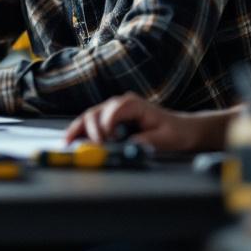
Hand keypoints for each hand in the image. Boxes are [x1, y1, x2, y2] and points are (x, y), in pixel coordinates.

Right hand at [64, 92, 230, 151]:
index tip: (107, 141)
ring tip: (68, 143)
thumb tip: (127, 146)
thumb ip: (146, 141)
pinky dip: (79, 131)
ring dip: (78, 129)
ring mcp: (112, 110)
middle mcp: (120, 103)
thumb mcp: (164, 139)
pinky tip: (70, 139)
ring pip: (89, 117)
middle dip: (90, 130)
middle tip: (93, 147)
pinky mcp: (109, 119)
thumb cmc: (175, 132)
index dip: (106, 125)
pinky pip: (90, 123)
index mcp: (133, 104)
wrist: (182, 130)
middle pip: (96, 113)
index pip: (112, 111)